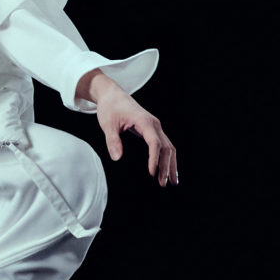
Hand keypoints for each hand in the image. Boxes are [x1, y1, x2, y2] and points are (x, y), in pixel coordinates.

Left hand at [80, 71, 177, 186]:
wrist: (112, 95)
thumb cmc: (110, 108)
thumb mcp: (107, 124)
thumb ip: (112, 141)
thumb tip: (117, 158)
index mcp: (144, 122)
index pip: (154, 143)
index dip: (154, 159)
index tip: (152, 173)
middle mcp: (154, 124)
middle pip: (166, 147)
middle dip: (166, 166)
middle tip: (163, 184)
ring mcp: (155, 127)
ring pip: (169, 147)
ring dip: (171, 164)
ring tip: (172, 182)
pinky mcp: (153, 130)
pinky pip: (164, 145)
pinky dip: (168, 158)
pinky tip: (169, 170)